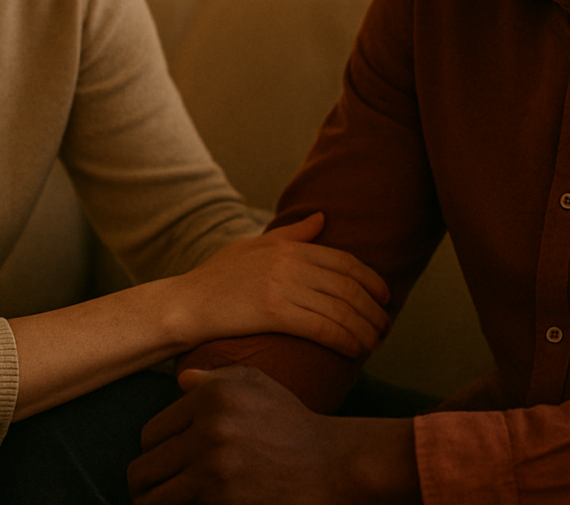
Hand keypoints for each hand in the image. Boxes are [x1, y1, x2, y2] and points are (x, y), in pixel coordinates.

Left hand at [127, 366, 419, 504]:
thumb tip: (181, 381)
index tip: (167, 465)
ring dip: (156, 504)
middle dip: (147, 485)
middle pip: (143, 470)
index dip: (156, 453)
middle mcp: (208, 429)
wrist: (333, 464)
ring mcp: (215, 468)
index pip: (150, 435)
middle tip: (159, 493)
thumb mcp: (257, 385)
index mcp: (210, 397)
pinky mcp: (223, 500)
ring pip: (151, 499)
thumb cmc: (293, 424)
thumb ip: (214, 379)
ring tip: (170, 503)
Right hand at [173, 213, 389, 357]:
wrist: (184, 305)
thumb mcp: (250, 246)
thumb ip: (289, 235)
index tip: (385, 296)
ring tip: (374, 344)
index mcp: (287, 247)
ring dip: (364, 329)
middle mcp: (289, 263)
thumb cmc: (214, 279)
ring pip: (340, 309)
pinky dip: (345, 340)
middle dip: (373, 309)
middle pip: (348, 286)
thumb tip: (322, 218)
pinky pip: (322, 327)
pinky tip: (355, 351)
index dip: (371, 279)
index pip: (344, 261)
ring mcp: (282, 287)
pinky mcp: (274, 313)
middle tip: (384, 326)